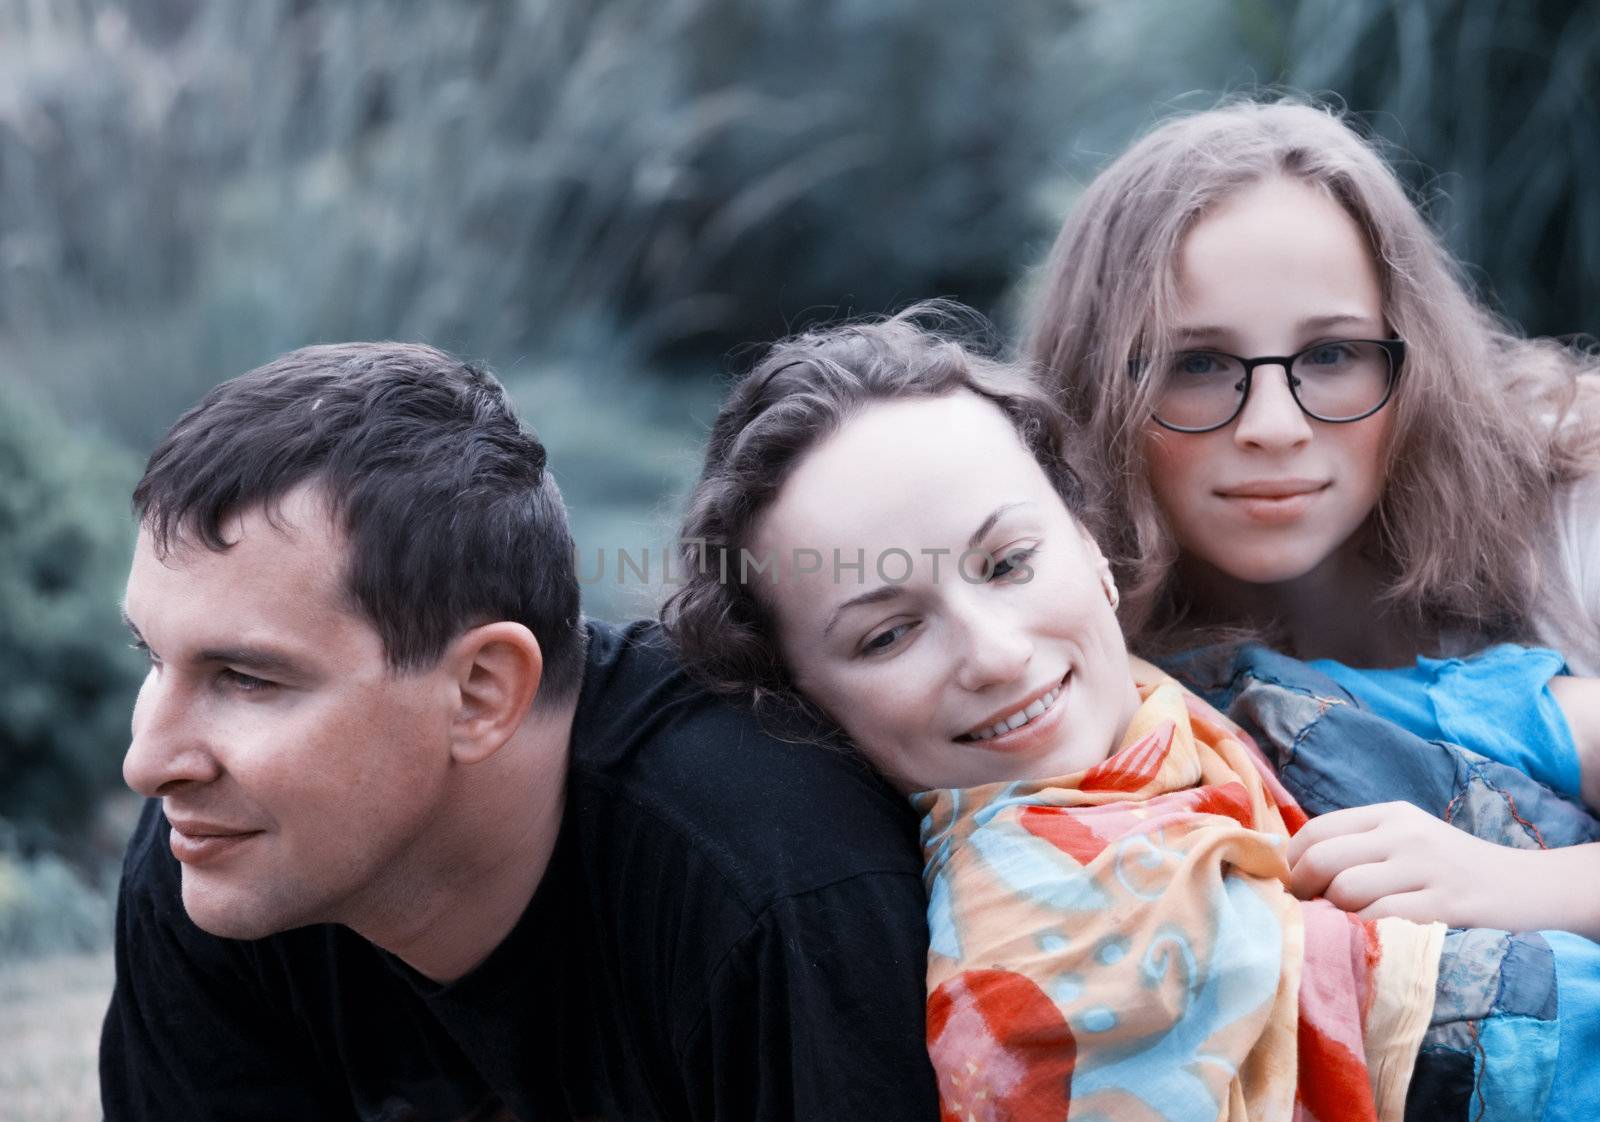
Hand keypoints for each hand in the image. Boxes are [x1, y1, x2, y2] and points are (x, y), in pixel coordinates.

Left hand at [1286, 801, 1599, 934]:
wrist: (1524, 885)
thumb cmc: (1451, 867)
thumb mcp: (1407, 839)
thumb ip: (1360, 845)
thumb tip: (1295, 870)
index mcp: (1390, 815)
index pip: (1317, 829)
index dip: (1292, 861)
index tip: (1291, 886)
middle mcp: (1405, 835)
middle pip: (1324, 858)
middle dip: (1303, 889)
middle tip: (1305, 911)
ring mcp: (1426, 868)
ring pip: (1348, 889)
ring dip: (1333, 913)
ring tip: (1339, 924)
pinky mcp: (1446, 903)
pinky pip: (1383, 917)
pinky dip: (1364, 929)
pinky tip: (1368, 935)